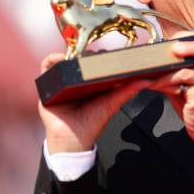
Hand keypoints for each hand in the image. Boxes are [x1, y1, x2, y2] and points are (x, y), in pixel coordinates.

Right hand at [38, 53, 152, 153]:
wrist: (73, 141)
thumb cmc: (92, 123)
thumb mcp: (112, 104)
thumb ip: (128, 91)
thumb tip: (147, 81)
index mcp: (92, 81)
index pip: (96, 61)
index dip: (102, 54)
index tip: (109, 52)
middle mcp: (76, 79)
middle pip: (80, 57)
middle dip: (87, 52)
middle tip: (95, 54)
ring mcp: (62, 81)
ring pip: (65, 59)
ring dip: (71, 52)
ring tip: (80, 56)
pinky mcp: (48, 85)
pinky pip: (47, 66)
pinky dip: (52, 58)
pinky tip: (61, 58)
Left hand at [149, 32, 193, 146]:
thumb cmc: (188, 102)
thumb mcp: (175, 84)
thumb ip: (165, 72)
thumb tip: (144, 65)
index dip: (184, 38)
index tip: (168, 44)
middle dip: (189, 44)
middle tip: (173, 48)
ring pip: (191, 63)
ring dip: (167, 68)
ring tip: (152, 75)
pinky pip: (184, 78)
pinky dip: (167, 80)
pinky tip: (156, 85)